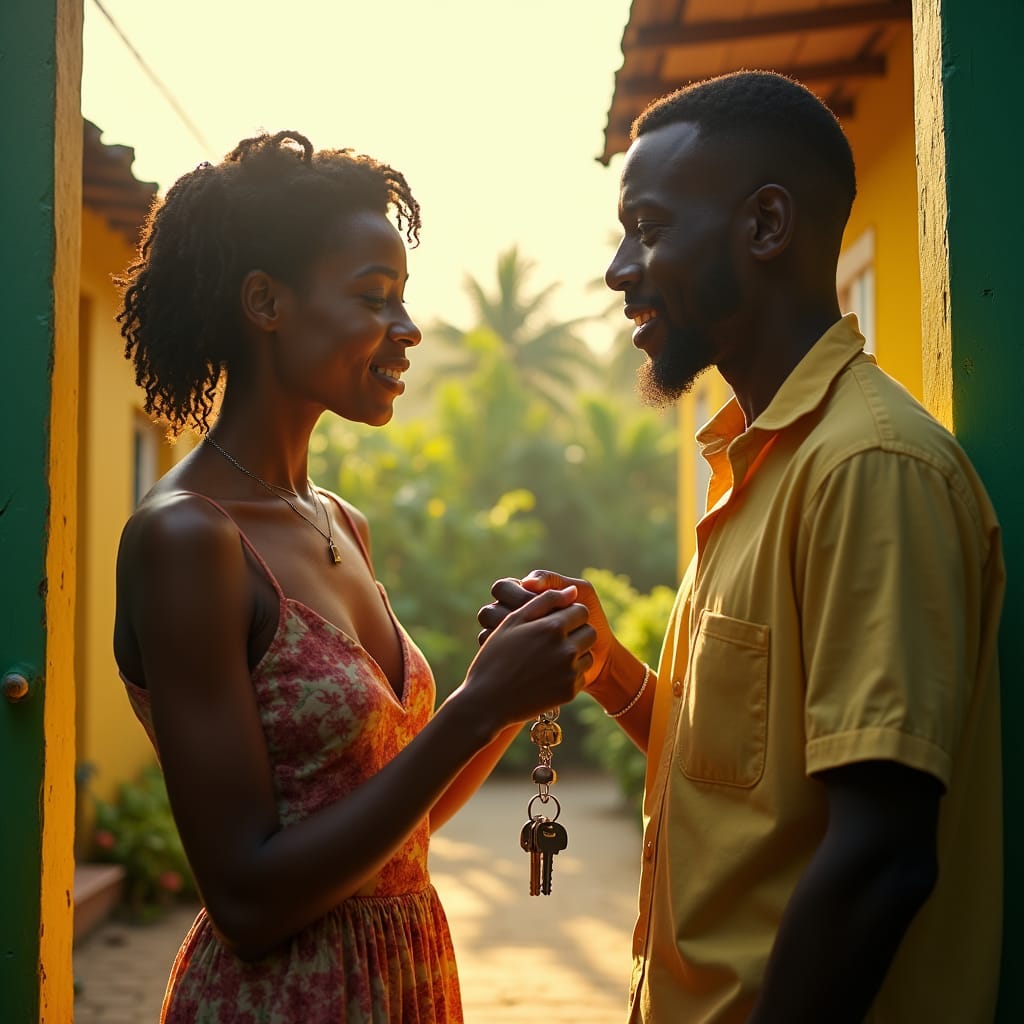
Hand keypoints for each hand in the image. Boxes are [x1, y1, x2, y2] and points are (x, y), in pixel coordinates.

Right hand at [461, 585, 595, 729]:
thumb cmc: (496, 656)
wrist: (488, 701)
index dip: (567, 613)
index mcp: (552, 627)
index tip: (554, 620)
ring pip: (588, 654)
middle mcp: (566, 649)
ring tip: (550, 658)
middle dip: (576, 632)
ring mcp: (570, 672)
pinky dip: (570, 674)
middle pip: (589, 631)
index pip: (580, 610)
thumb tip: (570, 592)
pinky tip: (548, 675)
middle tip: (554, 639)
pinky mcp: (570, 691)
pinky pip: (581, 675)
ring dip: (575, 653)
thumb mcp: (513, 622)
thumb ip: (544, 600)